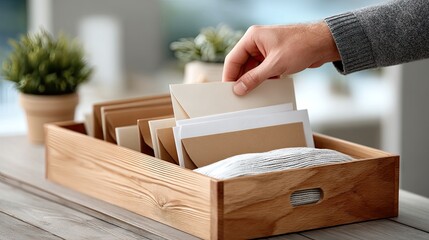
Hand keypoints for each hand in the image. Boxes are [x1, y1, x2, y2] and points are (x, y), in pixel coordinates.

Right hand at [222, 22, 339, 94]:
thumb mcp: (275, 65)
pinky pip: (264, 70)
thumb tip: (239, 88)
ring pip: (253, 68)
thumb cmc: (301, 45)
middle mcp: (257, 42)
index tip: (228, 90)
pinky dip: (264, 79)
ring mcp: (266, 49)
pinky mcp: (275, 56)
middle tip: (239, 95)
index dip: (229, 75)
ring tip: (252, 94)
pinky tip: (265, 88)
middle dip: (242, 79)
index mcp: (253, 37)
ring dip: (253, 80)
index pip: (233, 58)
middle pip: (242, 64)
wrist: (324, 43)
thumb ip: (255, 78)